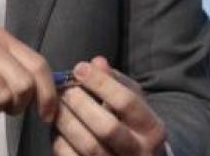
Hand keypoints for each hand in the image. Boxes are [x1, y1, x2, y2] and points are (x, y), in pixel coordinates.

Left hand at [52, 57, 166, 155]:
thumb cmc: (132, 124)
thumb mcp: (133, 100)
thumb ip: (116, 80)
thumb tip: (97, 63)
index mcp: (152, 129)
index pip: (126, 102)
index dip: (100, 83)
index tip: (80, 69)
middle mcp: (139, 152)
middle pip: (107, 127)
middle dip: (81, 104)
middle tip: (65, 89)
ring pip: (89, 146)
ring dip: (67, 121)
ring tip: (57, 104)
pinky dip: (61, 141)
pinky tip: (57, 126)